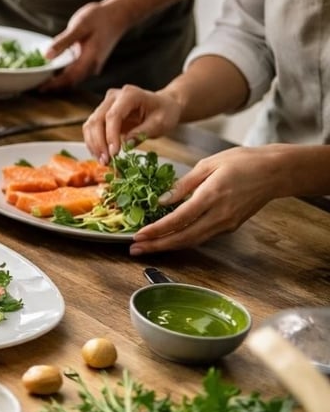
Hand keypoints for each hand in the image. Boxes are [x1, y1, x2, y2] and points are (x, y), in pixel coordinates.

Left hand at [40, 2, 129, 91]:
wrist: (119, 14)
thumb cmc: (100, 18)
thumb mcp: (80, 26)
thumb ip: (63, 42)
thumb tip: (47, 56)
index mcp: (89, 59)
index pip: (69, 78)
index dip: (53, 85)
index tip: (38, 88)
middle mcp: (92, 66)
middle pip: (70, 82)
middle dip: (54, 86)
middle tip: (35, 86)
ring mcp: (93, 65)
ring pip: (74, 79)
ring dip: (59, 82)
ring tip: (41, 80)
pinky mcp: (92, 62)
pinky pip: (76, 72)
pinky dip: (64, 74)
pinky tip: (53, 70)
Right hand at [83, 85, 182, 163]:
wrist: (163, 106)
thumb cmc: (164, 112)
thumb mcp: (161, 122)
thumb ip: (143, 132)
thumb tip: (126, 144)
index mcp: (129, 95)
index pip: (113, 115)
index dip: (111, 135)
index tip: (114, 153)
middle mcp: (113, 97)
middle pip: (97, 120)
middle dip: (99, 143)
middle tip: (106, 161)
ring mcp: (105, 105)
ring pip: (90, 125)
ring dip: (93, 145)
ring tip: (103, 160)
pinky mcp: (102, 115)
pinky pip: (91, 130)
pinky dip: (94, 144)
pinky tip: (101, 155)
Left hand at [129, 146, 283, 253]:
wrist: (276, 171)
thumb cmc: (243, 162)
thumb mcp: (208, 164)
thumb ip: (183, 184)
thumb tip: (162, 201)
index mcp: (211, 196)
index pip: (178, 219)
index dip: (156, 230)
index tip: (138, 235)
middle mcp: (219, 215)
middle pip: (183, 237)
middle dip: (157, 246)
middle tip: (135, 249)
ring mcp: (226, 223)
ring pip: (192, 241)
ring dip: (168, 246)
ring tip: (147, 248)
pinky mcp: (230, 226)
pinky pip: (202, 236)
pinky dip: (183, 240)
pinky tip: (168, 238)